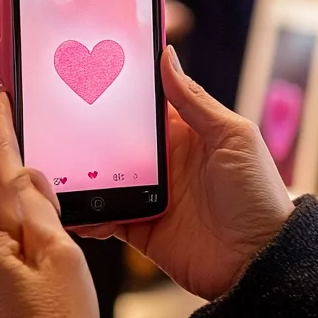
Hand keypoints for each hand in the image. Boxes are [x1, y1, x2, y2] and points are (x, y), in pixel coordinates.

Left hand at [0, 92, 99, 317]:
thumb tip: (23, 171)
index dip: (2, 130)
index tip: (1, 95)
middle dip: (22, 208)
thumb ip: (38, 207)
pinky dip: (9, 266)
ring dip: (17, 241)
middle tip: (59, 237)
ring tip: (52, 276)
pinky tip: (36, 292)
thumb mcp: (62, 254)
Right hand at [78, 48, 293, 301]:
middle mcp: (166, 163)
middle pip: (117, 141)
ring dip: (83, 173)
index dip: (121, 92)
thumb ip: (195, 100)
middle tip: (58, 121)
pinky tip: (74, 208)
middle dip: (89, 132)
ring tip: (56, 165)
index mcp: (188, 134)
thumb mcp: (233, 137)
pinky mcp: (142, 228)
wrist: (260, 261)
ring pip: (105, 177)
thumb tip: (168, 57)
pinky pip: (107, 216)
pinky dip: (89, 213)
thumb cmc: (259, 195)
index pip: (147, 106)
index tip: (89, 73)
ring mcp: (151, 196)